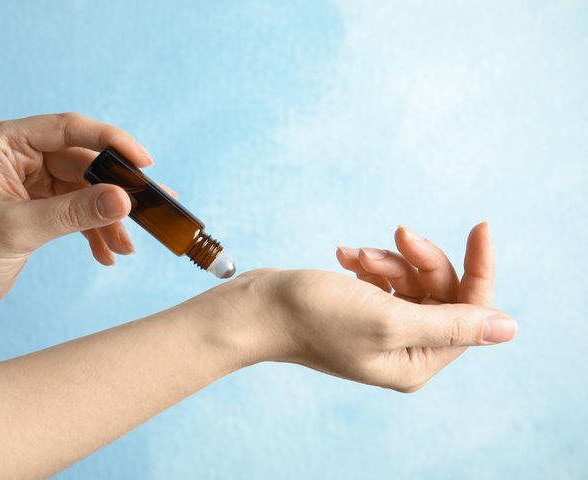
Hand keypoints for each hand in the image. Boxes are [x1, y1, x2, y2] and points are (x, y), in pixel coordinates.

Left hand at [0, 113, 152, 319]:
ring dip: (109, 218)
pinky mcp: (43, 204)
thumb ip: (73, 213)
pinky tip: (107, 254)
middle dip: (115, 191)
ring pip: (89, 190)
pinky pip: (81, 210)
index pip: (69, 129)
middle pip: (86, 161)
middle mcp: (23, 154)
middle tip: (149, 209)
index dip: (111, 142)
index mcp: (6, 142)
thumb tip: (124, 201)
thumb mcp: (19, 229)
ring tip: (126, 246)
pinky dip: (96, 231)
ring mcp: (35, 179)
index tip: (143, 163)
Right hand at [212, 222, 516, 391]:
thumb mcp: (389, 319)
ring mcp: (382, 330)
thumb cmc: (315, 316)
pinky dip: (368, 264)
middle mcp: (404, 350)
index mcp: (417, 362)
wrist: (259, 309)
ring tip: (355, 256)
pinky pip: (384, 281)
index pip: (470, 313)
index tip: (480, 226)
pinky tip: (343, 257)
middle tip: (398, 234)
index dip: (479, 269)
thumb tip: (509, 329)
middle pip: (440, 293)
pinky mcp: (361, 311)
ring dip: (387, 260)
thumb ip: (452, 324)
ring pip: (411, 282)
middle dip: (419, 260)